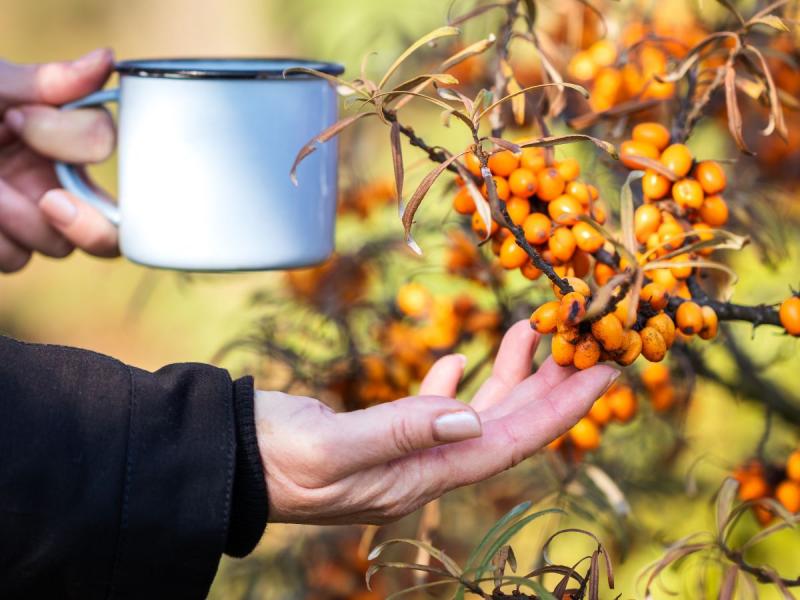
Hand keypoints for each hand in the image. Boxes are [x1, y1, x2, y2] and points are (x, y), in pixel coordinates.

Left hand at [0, 49, 118, 271]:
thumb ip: (45, 82)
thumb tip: (107, 59)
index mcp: (57, 135)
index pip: (103, 144)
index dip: (68, 139)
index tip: (13, 120)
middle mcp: (55, 179)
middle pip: (110, 226)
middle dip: (87, 221)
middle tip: (50, 202)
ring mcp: (28, 218)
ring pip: (57, 246)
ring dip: (16, 221)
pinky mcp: (0, 244)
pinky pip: (13, 258)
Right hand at [255, 320, 618, 524]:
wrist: (229, 462)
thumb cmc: (273, 459)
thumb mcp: (332, 448)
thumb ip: (400, 432)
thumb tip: (469, 413)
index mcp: (421, 475)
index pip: (509, 441)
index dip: (562, 408)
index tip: (606, 373)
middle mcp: (423, 467)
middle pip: (505, 427)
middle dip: (551, 388)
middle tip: (588, 343)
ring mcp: (404, 452)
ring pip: (474, 414)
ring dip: (507, 377)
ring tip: (530, 334)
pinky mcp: (381, 435)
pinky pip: (432, 411)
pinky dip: (453, 385)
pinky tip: (459, 362)